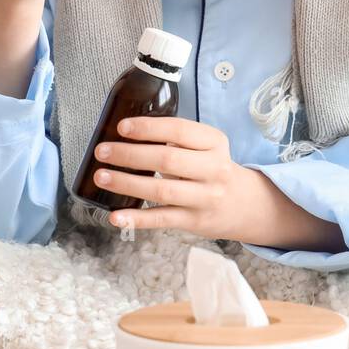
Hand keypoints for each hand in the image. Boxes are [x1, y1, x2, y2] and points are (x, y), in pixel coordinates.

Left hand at [92, 116, 263, 237]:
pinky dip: (137, 219)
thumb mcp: (207, 148)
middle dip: (130, 154)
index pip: (179, 130)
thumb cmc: (214, 170)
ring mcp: (205, 197)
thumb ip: (178, 140)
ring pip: (162, 190)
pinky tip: (116, 216)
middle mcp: (213, 169)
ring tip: (102, 177)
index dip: (148, 128)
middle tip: (103, 151)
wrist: (246, 204)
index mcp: (214, 143)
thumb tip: (129, 135)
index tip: (122, 127)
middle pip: (167, 159)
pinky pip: (162, 219)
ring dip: (127, 183)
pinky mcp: (195, 220)